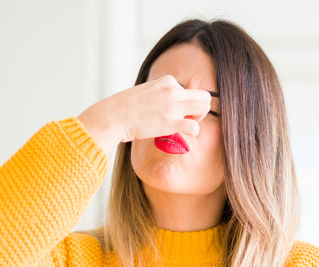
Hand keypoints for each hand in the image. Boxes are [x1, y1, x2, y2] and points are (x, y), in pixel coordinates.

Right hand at [77, 75, 212, 151]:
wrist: (113, 116)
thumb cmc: (127, 108)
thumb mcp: (147, 92)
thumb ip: (162, 94)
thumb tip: (171, 104)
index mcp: (167, 81)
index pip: (191, 90)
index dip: (188, 103)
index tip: (176, 111)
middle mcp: (173, 90)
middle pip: (205, 97)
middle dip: (200, 109)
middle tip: (187, 119)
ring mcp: (173, 105)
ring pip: (205, 108)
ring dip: (198, 119)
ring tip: (184, 125)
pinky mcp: (171, 122)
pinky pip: (196, 127)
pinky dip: (192, 132)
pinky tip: (180, 133)